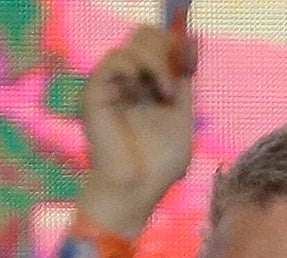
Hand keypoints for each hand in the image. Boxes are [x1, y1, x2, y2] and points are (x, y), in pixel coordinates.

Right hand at [78, 25, 198, 235]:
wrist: (135, 192)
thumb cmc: (158, 168)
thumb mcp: (182, 123)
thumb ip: (183, 89)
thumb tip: (187, 55)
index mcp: (149, 88)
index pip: (158, 45)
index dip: (175, 43)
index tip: (190, 58)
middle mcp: (130, 84)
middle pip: (144, 36)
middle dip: (166, 48)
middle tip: (175, 78)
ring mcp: (113, 87)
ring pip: (132, 45)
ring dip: (156, 61)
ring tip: (165, 92)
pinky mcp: (96, 94)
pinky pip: (114, 60)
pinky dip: (134, 64)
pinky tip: (147, 87)